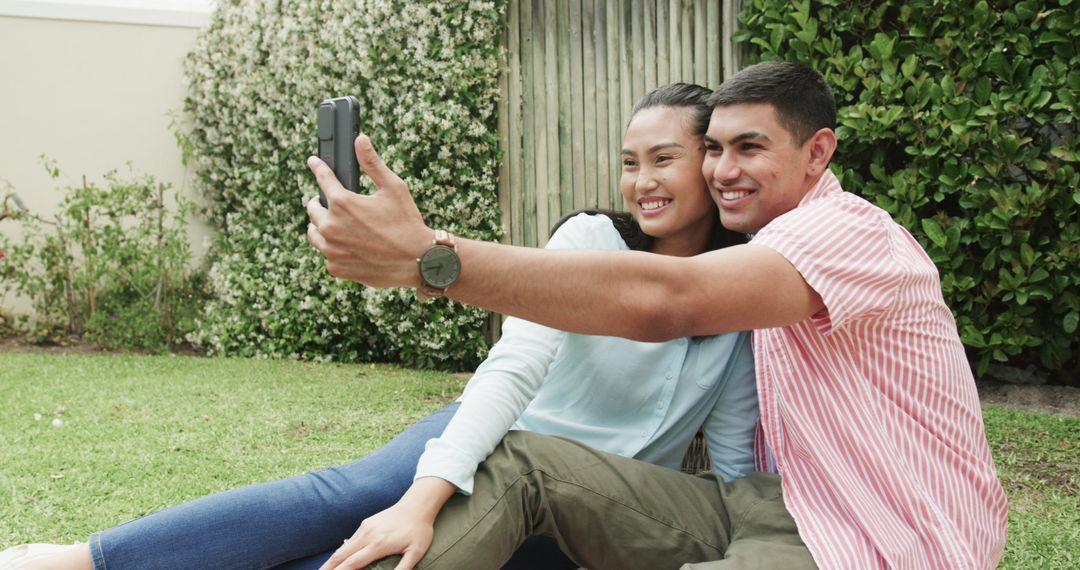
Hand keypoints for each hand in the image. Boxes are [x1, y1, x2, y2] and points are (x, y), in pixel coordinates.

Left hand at [306, 134, 431, 287]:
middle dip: (322, 202)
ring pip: (314, 233)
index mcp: (342, 203)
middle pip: (313, 208)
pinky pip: (327, 254)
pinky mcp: (335, 267)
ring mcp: (331, 249)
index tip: (314, 162)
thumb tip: (360, 139)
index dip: (318, 167)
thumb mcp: (393, 188)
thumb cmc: (407, 222)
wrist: (417, 261)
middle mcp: (331, 226)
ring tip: (338, 225)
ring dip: (323, 226)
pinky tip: (349, 246)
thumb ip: (372, 163)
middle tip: (336, 203)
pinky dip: (334, 249)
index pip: (322, 178)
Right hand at [318, 502, 434, 569]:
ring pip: (343, 547)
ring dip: (332, 560)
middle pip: (341, 555)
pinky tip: (338, 559)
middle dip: (328, 567)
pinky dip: (341, 551)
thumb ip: (403, 568)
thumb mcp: (416, 551)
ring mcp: (365, 528)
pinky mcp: (366, 523)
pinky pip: (350, 540)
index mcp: (378, 544)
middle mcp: (368, 535)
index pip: (352, 563)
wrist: (417, 505)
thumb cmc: (419, 530)